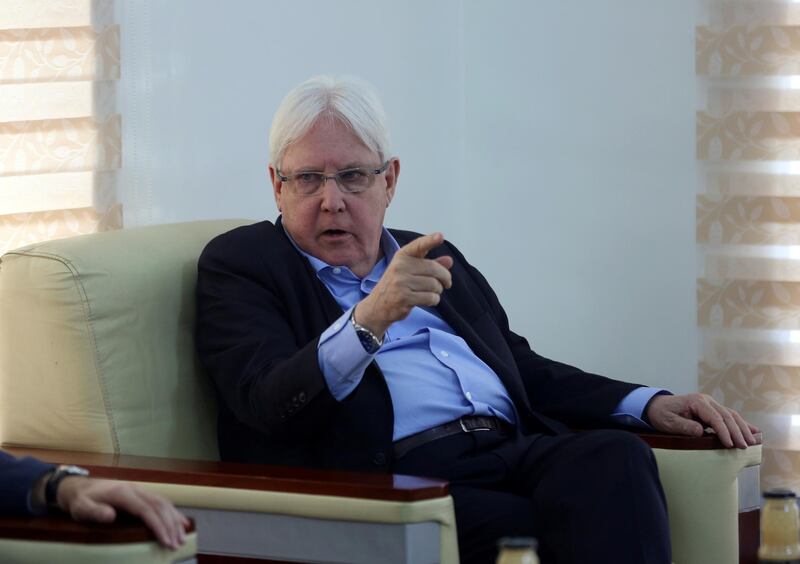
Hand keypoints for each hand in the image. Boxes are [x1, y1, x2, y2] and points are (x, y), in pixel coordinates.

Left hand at [57, 477, 188, 548]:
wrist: (80, 488)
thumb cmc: (81, 501)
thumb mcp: (82, 508)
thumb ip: (95, 511)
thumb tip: (111, 516)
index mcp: (124, 494)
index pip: (147, 510)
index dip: (158, 525)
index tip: (166, 540)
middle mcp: (136, 490)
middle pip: (160, 506)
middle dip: (171, 525)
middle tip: (178, 543)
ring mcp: (140, 491)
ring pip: (164, 503)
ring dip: (175, 520)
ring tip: (182, 537)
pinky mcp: (142, 495)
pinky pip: (162, 502)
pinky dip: (173, 513)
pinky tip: (182, 522)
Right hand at [354, 232, 452, 336]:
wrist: (377, 306)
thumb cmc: (397, 285)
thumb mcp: (410, 271)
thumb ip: (430, 265)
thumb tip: (449, 261)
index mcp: (402, 256)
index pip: (418, 246)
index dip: (430, 241)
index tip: (440, 236)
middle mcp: (400, 267)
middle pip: (434, 269)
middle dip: (445, 278)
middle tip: (447, 283)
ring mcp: (401, 282)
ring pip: (434, 285)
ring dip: (438, 291)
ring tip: (431, 293)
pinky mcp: (404, 298)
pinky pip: (430, 297)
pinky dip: (434, 300)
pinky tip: (427, 301)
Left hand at [646, 393, 760, 448]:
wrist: (655, 405)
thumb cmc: (661, 414)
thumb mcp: (668, 422)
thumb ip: (683, 426)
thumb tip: (700, 431)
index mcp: (696, 402)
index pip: (715, 417)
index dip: (724, 431)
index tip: (729, 444)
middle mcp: (707, 401)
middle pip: (727, 416)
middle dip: (737, 432)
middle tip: (744, 446)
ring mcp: (711, 405)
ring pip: (731, 416)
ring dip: (743, 428)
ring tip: (752, 442)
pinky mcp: (712, 410)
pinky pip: (729, 417)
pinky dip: (741, 424)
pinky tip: (754, 431)